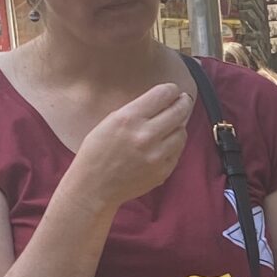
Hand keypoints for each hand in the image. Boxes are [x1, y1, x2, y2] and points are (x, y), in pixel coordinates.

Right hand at [68, 79, 193, 213]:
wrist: (94, 186)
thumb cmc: (97, 151)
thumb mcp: (111, 121)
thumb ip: (137, 110)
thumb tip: (163, 99)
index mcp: (129, 118)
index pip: (163, 94)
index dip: (171, 90)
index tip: (173, 90)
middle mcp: (145, 135)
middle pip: (179, 111)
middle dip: (183, 102)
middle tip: (183, 100)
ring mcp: (156, 155)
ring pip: (182, 132)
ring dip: (178, 126)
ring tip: (170, 125)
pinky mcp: (163, 171)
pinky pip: (178, 151)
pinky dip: (173, 145)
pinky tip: (164, 144)